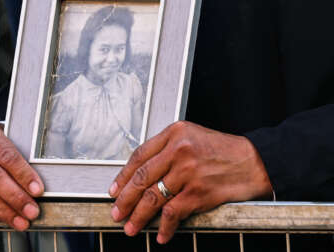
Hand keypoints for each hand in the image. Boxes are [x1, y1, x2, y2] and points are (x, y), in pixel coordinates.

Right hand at [0, 120, 43, 230]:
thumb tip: (40, 179)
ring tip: (21, 220)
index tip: (38, 190)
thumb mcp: (8, 136)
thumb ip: (22, 152)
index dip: (24, 175)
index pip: (7, 156)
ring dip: (4, 211)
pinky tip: (4, 218)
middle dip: (16, 197)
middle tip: (32, 210)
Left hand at [109, 121, 272, 243]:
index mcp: (174, 134)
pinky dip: (164, 227)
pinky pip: (172, 213)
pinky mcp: (198, 192)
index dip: (123, 176)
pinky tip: (160, 235)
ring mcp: (188, 172)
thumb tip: (142, 173)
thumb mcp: (192, 137)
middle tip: (116, 212)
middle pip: (142, 178)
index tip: (114, 189)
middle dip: (125, 199)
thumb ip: (167, 149)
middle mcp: (178, 150)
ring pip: (153, 197)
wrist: (254, 161)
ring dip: (139, 216)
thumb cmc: (223, 150)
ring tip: (131, 227)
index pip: (139, 156)